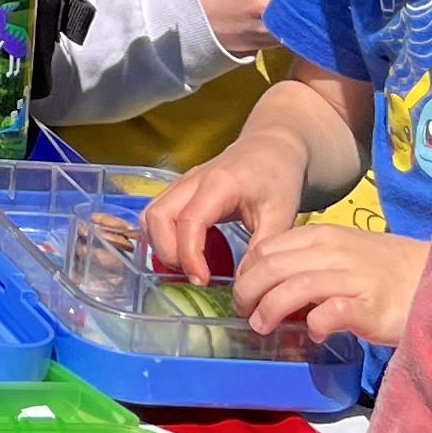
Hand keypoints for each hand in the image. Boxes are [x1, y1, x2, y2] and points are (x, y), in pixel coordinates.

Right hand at [140, 138, 304, 280]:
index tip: (202, 281)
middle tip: (194, 276)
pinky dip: (161, 236)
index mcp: (218, 184)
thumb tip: (243, 284)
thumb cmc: (277, 179)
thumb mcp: (281, 215)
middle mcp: (192, 180)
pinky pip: (156, 212)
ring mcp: (181, 182)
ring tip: (188, 266)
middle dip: (168, 253)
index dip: (189, 255)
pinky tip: (185, 251)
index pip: (188, 221)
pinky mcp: (179, 188)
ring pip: (150, 214)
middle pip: (157, 216)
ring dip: (161, 244)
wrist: (272, 148)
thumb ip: (261, 249)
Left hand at [230, 216, 424, 352]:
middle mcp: (336, 252)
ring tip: (262, 326)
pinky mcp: (371, 307)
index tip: (243, 294)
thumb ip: (310, 262)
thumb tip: (270, 284)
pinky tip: (313, 333)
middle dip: (249, 292)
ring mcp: (354, 278)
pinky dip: (314, 323)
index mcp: (324, 237)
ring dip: (271, 310)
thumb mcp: (343, 254)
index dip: (246, 272)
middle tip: (246, 313)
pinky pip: (331, 312)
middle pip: (273, 267)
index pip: (267, 248)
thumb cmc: (386, 270)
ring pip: (294, 287)